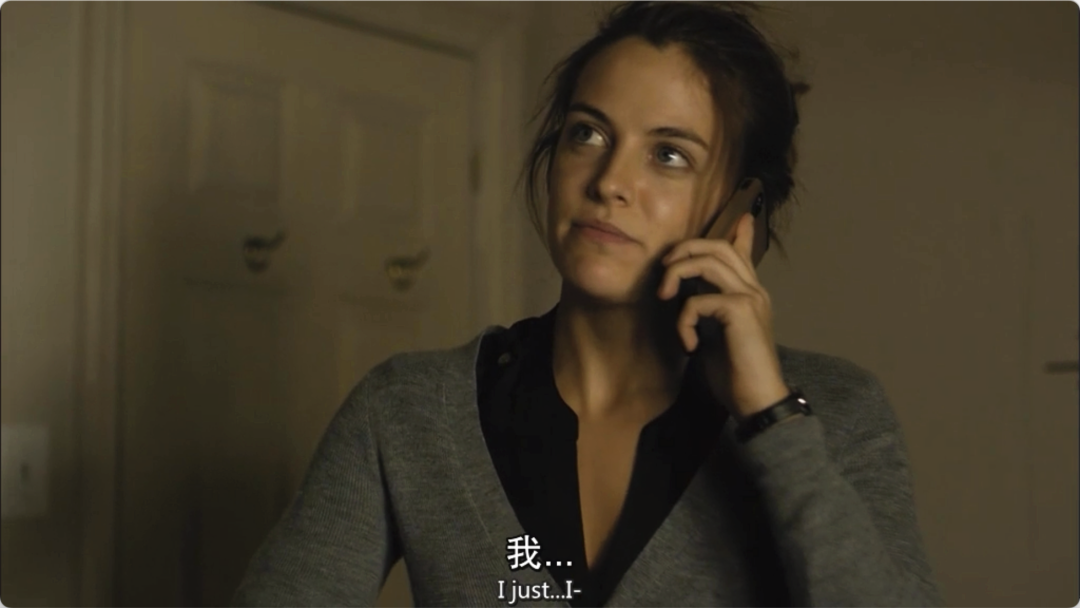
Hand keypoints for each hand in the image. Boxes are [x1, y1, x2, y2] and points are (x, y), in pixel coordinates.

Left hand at [657, 212, 789, 420]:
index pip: (744, 253)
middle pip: (718, 247)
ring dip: (677, 273)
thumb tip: (690, 300)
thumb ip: (708, 314)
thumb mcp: (716, 338)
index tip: (740, 217)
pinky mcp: (741, 311)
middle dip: (685, 249)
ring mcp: (750, 298)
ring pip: (708, 261)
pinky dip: (683, 320)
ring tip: (663, 294)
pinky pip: (698, 300)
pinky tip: (688, 344)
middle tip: (664, 266)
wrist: (757, 401)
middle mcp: (754, 290)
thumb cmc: (736, 376)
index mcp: (750, 295)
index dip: (740, 233)